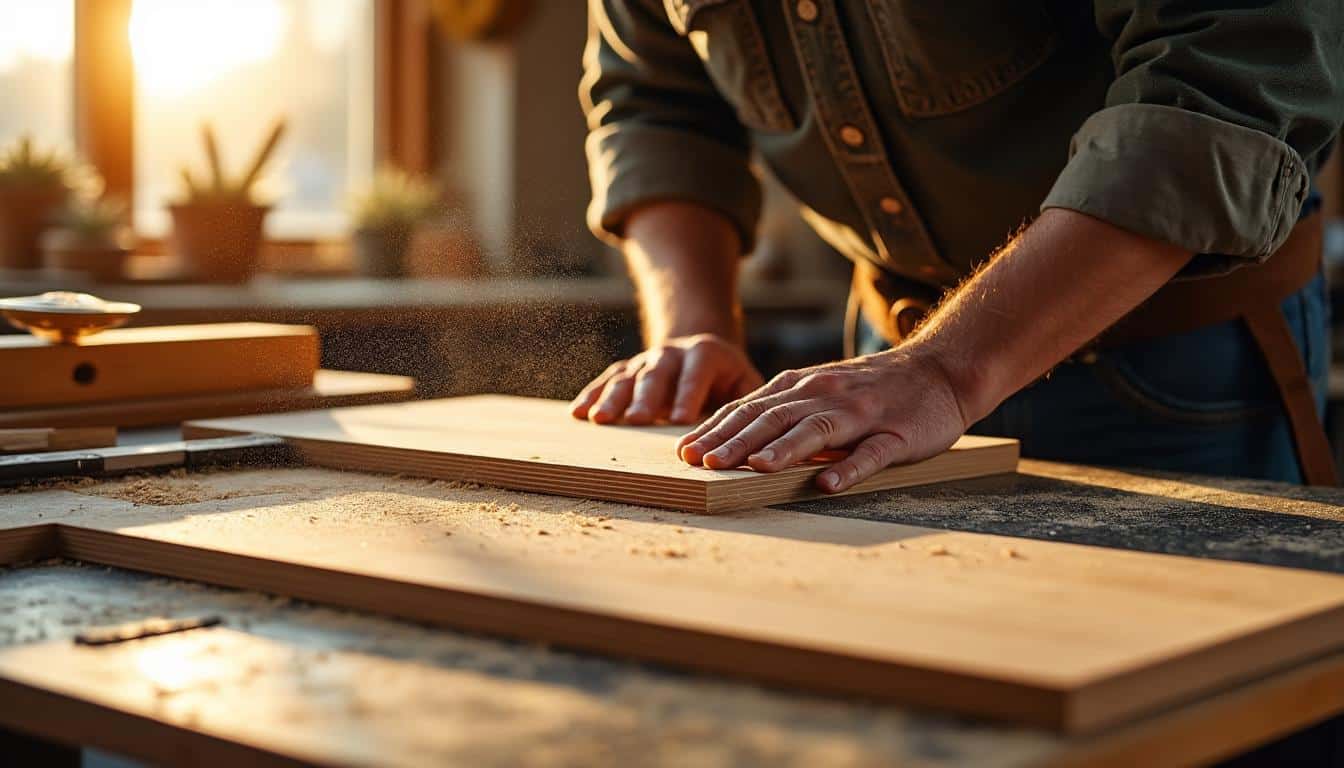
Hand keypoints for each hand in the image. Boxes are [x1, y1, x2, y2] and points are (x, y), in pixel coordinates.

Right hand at [570, 334, 763, 425]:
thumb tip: (753, 434)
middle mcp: (672, 353)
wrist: (702, 352)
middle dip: (647, 398)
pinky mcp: (627, 370)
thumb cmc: (729, 380)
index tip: (681, 421)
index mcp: (705, 354)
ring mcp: (646, 361)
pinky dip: (591, 396)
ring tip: (600, 420)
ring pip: (627, 377)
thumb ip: (749, 403)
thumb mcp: (747, 384)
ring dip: (612, 399)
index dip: (689, 395)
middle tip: (639, 421)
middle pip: (657, 374)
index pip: (697, 373)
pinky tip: (578, 414)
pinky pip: (607, 381)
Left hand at [675, 345, 968, 492]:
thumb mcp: (822, 390)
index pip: (749, 408)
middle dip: (735, 441)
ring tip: (754, 468)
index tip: (685, 452)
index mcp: (803, 387)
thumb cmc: (873, 388)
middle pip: (773, 417)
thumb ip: (784, 411)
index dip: (716, 430)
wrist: (941, 370)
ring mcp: (861, 415)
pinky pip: (870, 454)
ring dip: (782, 450)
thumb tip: (734, 441)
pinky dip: (848, 469)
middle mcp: (826, 395)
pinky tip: (827, 485)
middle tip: (703, 464)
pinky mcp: (896, 435)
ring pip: (816, 430)